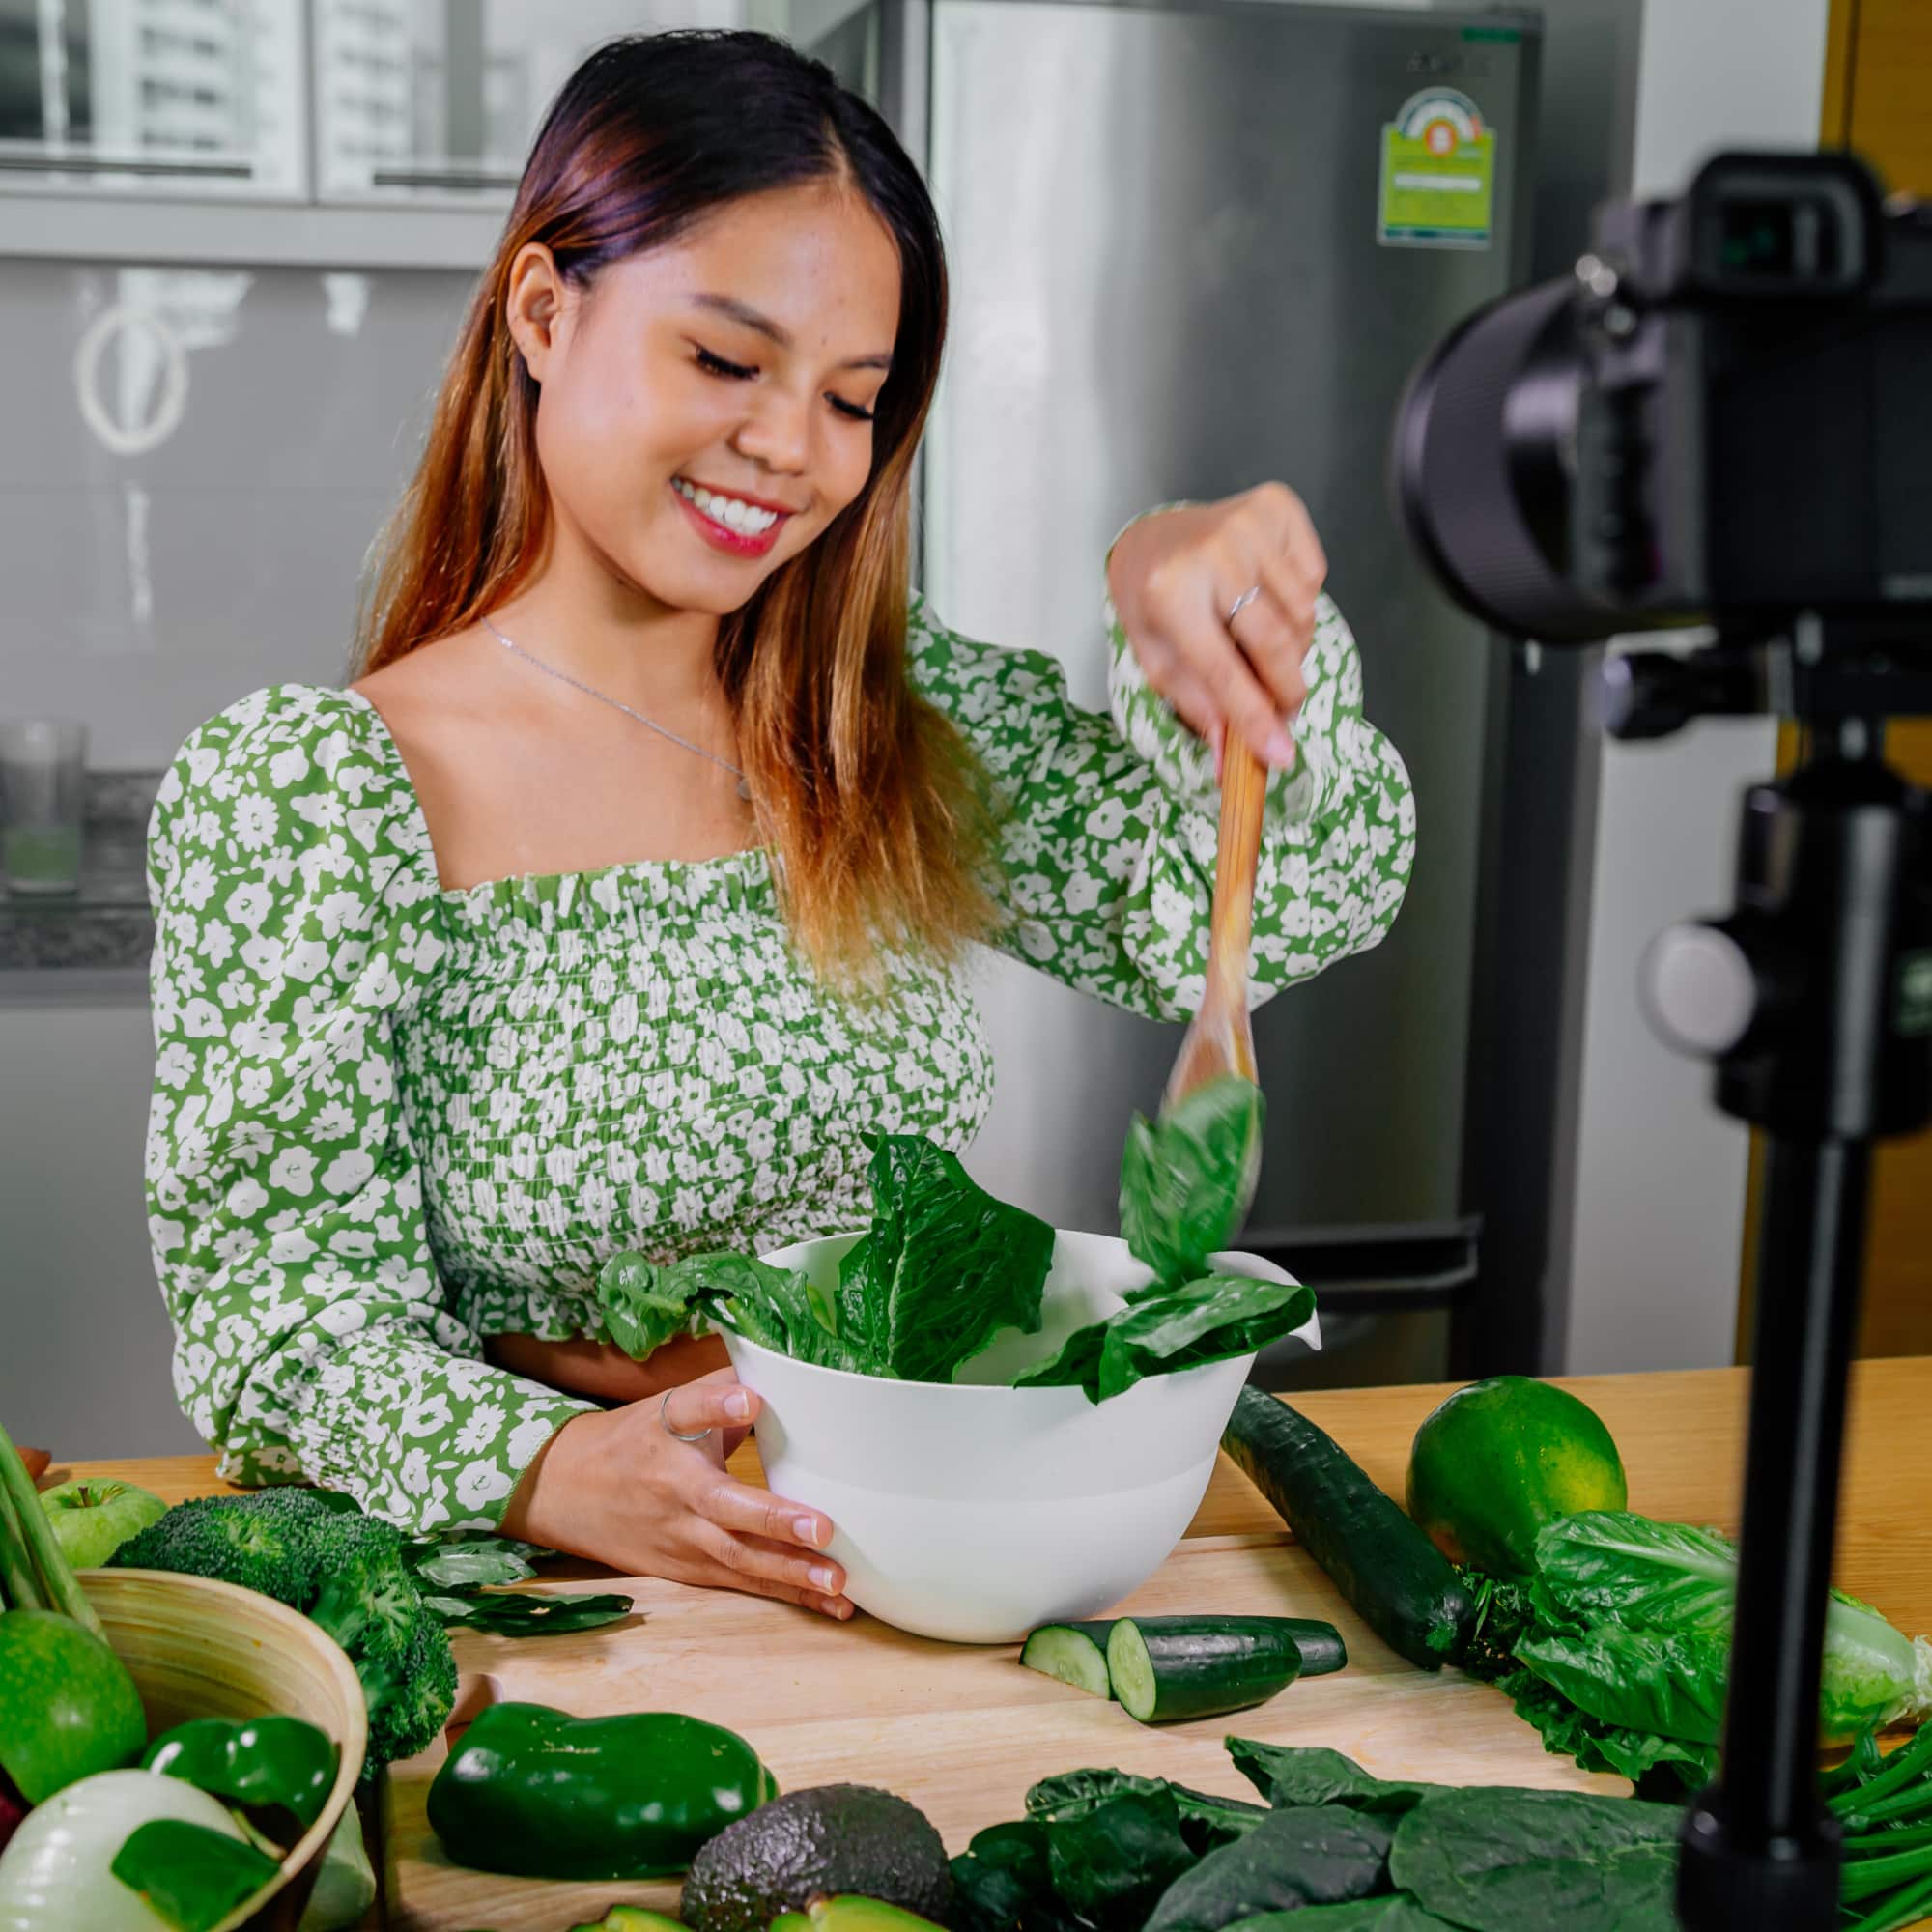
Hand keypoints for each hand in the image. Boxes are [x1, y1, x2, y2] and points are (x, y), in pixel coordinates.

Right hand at [499, 1367, 854, 1619]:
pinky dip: (784, 1595)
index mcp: (668, 1438)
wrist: (566, 1492)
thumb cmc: (633, 1440)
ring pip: (738, 1559)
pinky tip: (827, 1605)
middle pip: (725, 1507)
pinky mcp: (689, 1571)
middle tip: (823, 1529)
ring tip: (837, 1583)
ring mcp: (682, 1539)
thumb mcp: (666, 1404)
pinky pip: (741, 1584)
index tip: (751, 1398)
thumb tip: (777, 1368)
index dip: (720, 1404)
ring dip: (790, 1574)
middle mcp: (675, 1493)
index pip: (691, 1412)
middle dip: (774, 1521)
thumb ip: (721, 1387)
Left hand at [1106, 484, 1327, 772]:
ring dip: (1291, 645)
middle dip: (1286, 690)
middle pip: (1274, 643)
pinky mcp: (1278, 506)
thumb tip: (1229, 758)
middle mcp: (1213, 552)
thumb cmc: (1153, 605)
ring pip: (1302, 614)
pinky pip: (1314, 578)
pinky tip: (1266, 594)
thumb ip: (1196, 706)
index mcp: (1171, 593)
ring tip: (1259, 641)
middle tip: (1284, 710)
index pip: (1222, 670)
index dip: (1253, 717)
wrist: (1153, 539)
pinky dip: (1298, 601)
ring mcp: (1249, 523)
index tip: (1279, 754)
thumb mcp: (1157, 660)